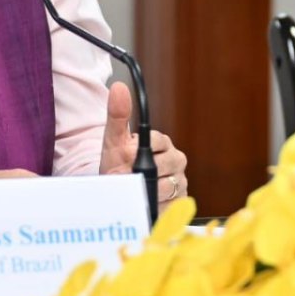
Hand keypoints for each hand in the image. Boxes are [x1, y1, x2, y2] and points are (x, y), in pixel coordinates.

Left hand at [99, 81, 188, 206]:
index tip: (125, 156)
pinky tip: (143, 202)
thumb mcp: (114, 140)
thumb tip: (118, 88)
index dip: (136, 152)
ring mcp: (181, 182)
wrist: (118, 192)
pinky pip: (169, 207)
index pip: (156, 142)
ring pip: (166, 188)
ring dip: (145, 191)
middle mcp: (176, 161)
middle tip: (127, 175)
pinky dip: (152, 206)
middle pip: (162, 167)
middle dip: (140, 173)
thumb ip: (117, 115)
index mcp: (163, 143)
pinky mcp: (180, 204)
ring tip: (133, 189)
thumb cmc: (118, 163)